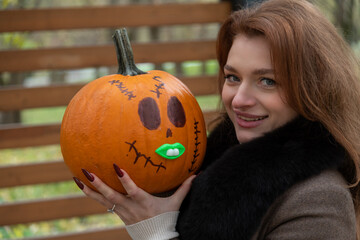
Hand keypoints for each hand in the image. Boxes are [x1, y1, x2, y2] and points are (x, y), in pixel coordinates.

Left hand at [73, 164, 195, 224]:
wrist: (156, 239)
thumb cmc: (166, 220)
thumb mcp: (175, 205)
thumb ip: (184, 188)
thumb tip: (196, 174)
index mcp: (143, 202)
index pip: (132, 190)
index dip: (124, 180)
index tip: (115, 167)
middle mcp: (129, 207)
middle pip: (111, 196)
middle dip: (98, 185)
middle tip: (86, 172)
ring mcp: (122, 212)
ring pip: (103, 201)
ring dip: (90, 190)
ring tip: (77, 179)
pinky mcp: (119, 214)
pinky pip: (104, 204)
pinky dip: (94, 196)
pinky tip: (85, 187)